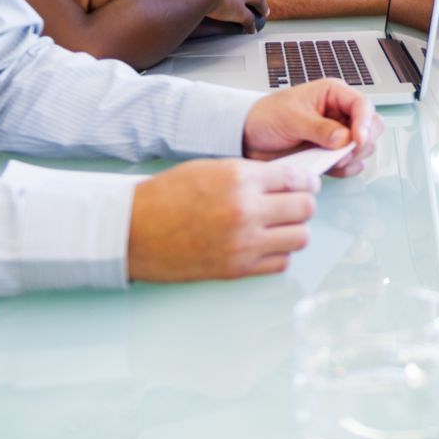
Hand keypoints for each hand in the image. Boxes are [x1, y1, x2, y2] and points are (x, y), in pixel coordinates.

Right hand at [126, 159, 318, 281]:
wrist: (132, 231)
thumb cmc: (166, 196)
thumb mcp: (212, 168)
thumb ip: (251, 174)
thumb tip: (288, 180)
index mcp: (239, 179)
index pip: (297, 178)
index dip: (305, 181)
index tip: (305, 184)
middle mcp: (246, 210)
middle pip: (305, 208)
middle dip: (302, 203)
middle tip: (293, 204)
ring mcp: (243, 243)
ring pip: (300, 237)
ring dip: (294, 230)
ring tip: (278, 226)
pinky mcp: (236, 270)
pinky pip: (281, 263)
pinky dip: (278, 254)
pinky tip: (264, 245)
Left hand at [243, 80, 380, 176]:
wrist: (248, 137)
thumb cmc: (266, 117)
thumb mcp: (291, 118)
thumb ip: (319, 128)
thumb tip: (343, 138)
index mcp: (333, 94)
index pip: (363, 105)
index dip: (365, 122)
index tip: (358, 139)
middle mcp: (339, 113)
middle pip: (372, 126)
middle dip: (362, 142)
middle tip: (344, 153)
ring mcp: (338, 135)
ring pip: (364, 147)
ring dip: (353, 157)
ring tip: (333, 160)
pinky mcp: (332, 154)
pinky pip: (351, 163)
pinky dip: (346, 170)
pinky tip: (331, 168)